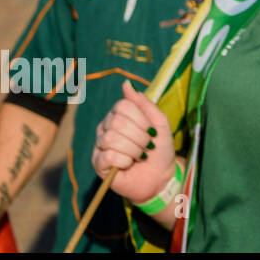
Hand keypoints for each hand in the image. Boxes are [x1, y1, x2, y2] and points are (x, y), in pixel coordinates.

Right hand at [91, 80, 175, 205]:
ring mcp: (100, 145)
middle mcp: (106, 127)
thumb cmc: (160, 148)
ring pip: (111, 139)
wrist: (161, 176)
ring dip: (133, 149)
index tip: (152, 130)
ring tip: (140, 155)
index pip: (123, 105)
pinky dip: (125, 161)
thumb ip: (144, 104)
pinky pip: (108, 156)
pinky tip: (129, 164)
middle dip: (139, 136)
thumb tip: (126, 83)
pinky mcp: (98, 164)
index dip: (141, 119)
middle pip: (117, 122)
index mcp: (120, 115)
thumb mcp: (160, 123)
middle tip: (147, 145)